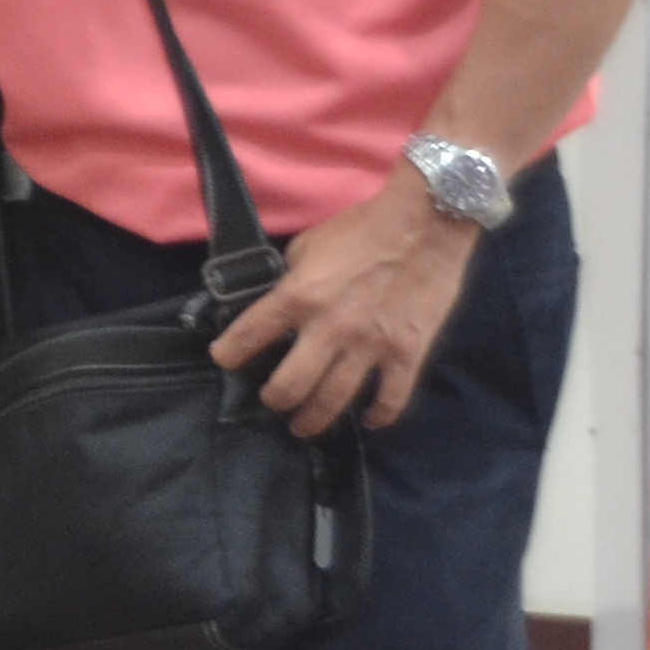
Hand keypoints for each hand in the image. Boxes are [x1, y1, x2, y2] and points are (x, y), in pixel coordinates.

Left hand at [211, 179, 480, 432]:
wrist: (424, 223)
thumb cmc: (361, 229)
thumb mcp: (308, 247)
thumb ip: (290, 281)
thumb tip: (278, 305)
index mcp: (298, 296)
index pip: (249, 335)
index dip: (229, 353)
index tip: (225, 360)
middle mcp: (329, 328)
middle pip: (289, 385)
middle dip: (274, 399)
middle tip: (273, 401)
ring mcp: (370, 345)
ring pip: (333, 402)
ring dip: (314, 420)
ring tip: (304, 426)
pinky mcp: (408, 354)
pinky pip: (391, 399)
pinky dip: (378, 416)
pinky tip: (369, 421)